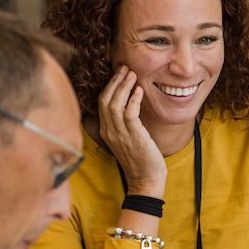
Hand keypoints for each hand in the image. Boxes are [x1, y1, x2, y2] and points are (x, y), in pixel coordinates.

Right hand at [97, 65, 166, 195]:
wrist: (146, 181)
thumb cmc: (140, 160)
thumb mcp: (127, 140)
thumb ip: (124, 125)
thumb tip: (130, 106)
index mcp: (106, 131)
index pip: (102, 103)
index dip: (109, 86)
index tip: (118, 73)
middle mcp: (110, 132)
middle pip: (105, 100)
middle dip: (114, 81)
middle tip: (124, 68)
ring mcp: (120, 135)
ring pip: (115, 104)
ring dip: (123, 86)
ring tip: (132, 74)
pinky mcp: (133, 137)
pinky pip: (129, 113)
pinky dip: (133, 99)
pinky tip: (140, 90)